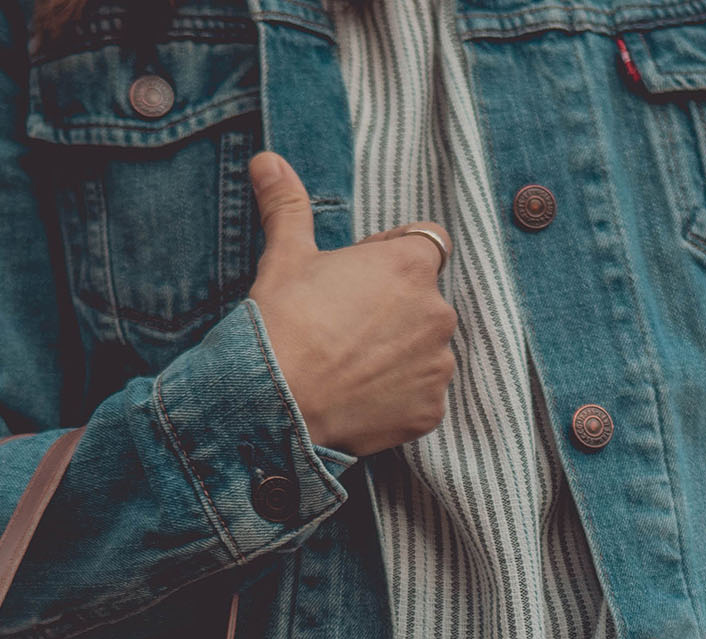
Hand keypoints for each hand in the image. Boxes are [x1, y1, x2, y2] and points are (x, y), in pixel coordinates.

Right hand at [246, 150, 454, 455]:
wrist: (274, 402)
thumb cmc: (282, 322)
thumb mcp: (285, 256)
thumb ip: (288, 204)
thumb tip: (267, 160)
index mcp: (412, 265)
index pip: (427, 243)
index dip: (392, 255)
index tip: (357, 277)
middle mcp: (438, 313)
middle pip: (424, 301)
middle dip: (393, 310)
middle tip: (342, 327)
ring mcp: (438, 366)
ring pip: (424, 350)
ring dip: (398, 354)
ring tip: (348, 365)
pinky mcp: (431, 412)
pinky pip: (421, 396)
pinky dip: (398, 397)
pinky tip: (358, 397)